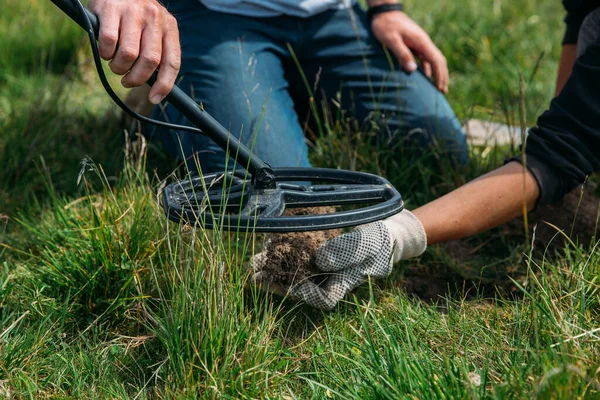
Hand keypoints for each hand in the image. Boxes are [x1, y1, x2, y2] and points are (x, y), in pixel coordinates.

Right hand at [88, 0, 180, 103]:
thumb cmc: (135, 16)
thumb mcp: (153, 29)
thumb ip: (157, 52)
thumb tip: (157, 88)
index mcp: (169, 27)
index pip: (172, 62)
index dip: (164, 85)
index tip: (154, 98)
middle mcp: (154, 18)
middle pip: (149, 61)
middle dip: (136, 78)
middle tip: (127, 81)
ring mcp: (133, 12)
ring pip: (128, 54)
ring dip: (118, 67)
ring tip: (114, 63)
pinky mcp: (111, 8)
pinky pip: (108, 42)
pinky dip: (104, 53)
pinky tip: (105, 50)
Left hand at [252, 210, 426, 309]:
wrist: (385, 233)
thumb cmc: (380, 242)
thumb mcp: (368, 245)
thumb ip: (346, 252)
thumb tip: (320, 260)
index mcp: (342, 285)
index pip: (320, 299)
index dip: (300, 293)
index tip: (283, 283)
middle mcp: (328, 280)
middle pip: (299, 287)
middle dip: (276, 281)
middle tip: (256, 274)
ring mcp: (321, 269)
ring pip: (294, 272)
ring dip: (274, 267)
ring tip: (255, 260)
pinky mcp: (316, 255)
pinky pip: (297, 257)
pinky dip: (282, 251)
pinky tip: (268, 244)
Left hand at [370, 10, 447, 92]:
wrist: (383, 12)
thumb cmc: (385, 25)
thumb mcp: (391, 39)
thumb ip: (402, 53)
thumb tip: (413, 70)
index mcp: (421, 41)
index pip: (435, 60)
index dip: (439, 75)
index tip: (440, 88)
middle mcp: (423, 42)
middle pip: (438, 61)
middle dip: (441, 76)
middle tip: (443, 92)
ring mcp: (419, 43)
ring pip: (432, 60)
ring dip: (435, 74)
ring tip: (437, 88)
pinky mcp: (413, 45)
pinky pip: (424, 59)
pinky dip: (427, 69)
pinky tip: (426, 78)